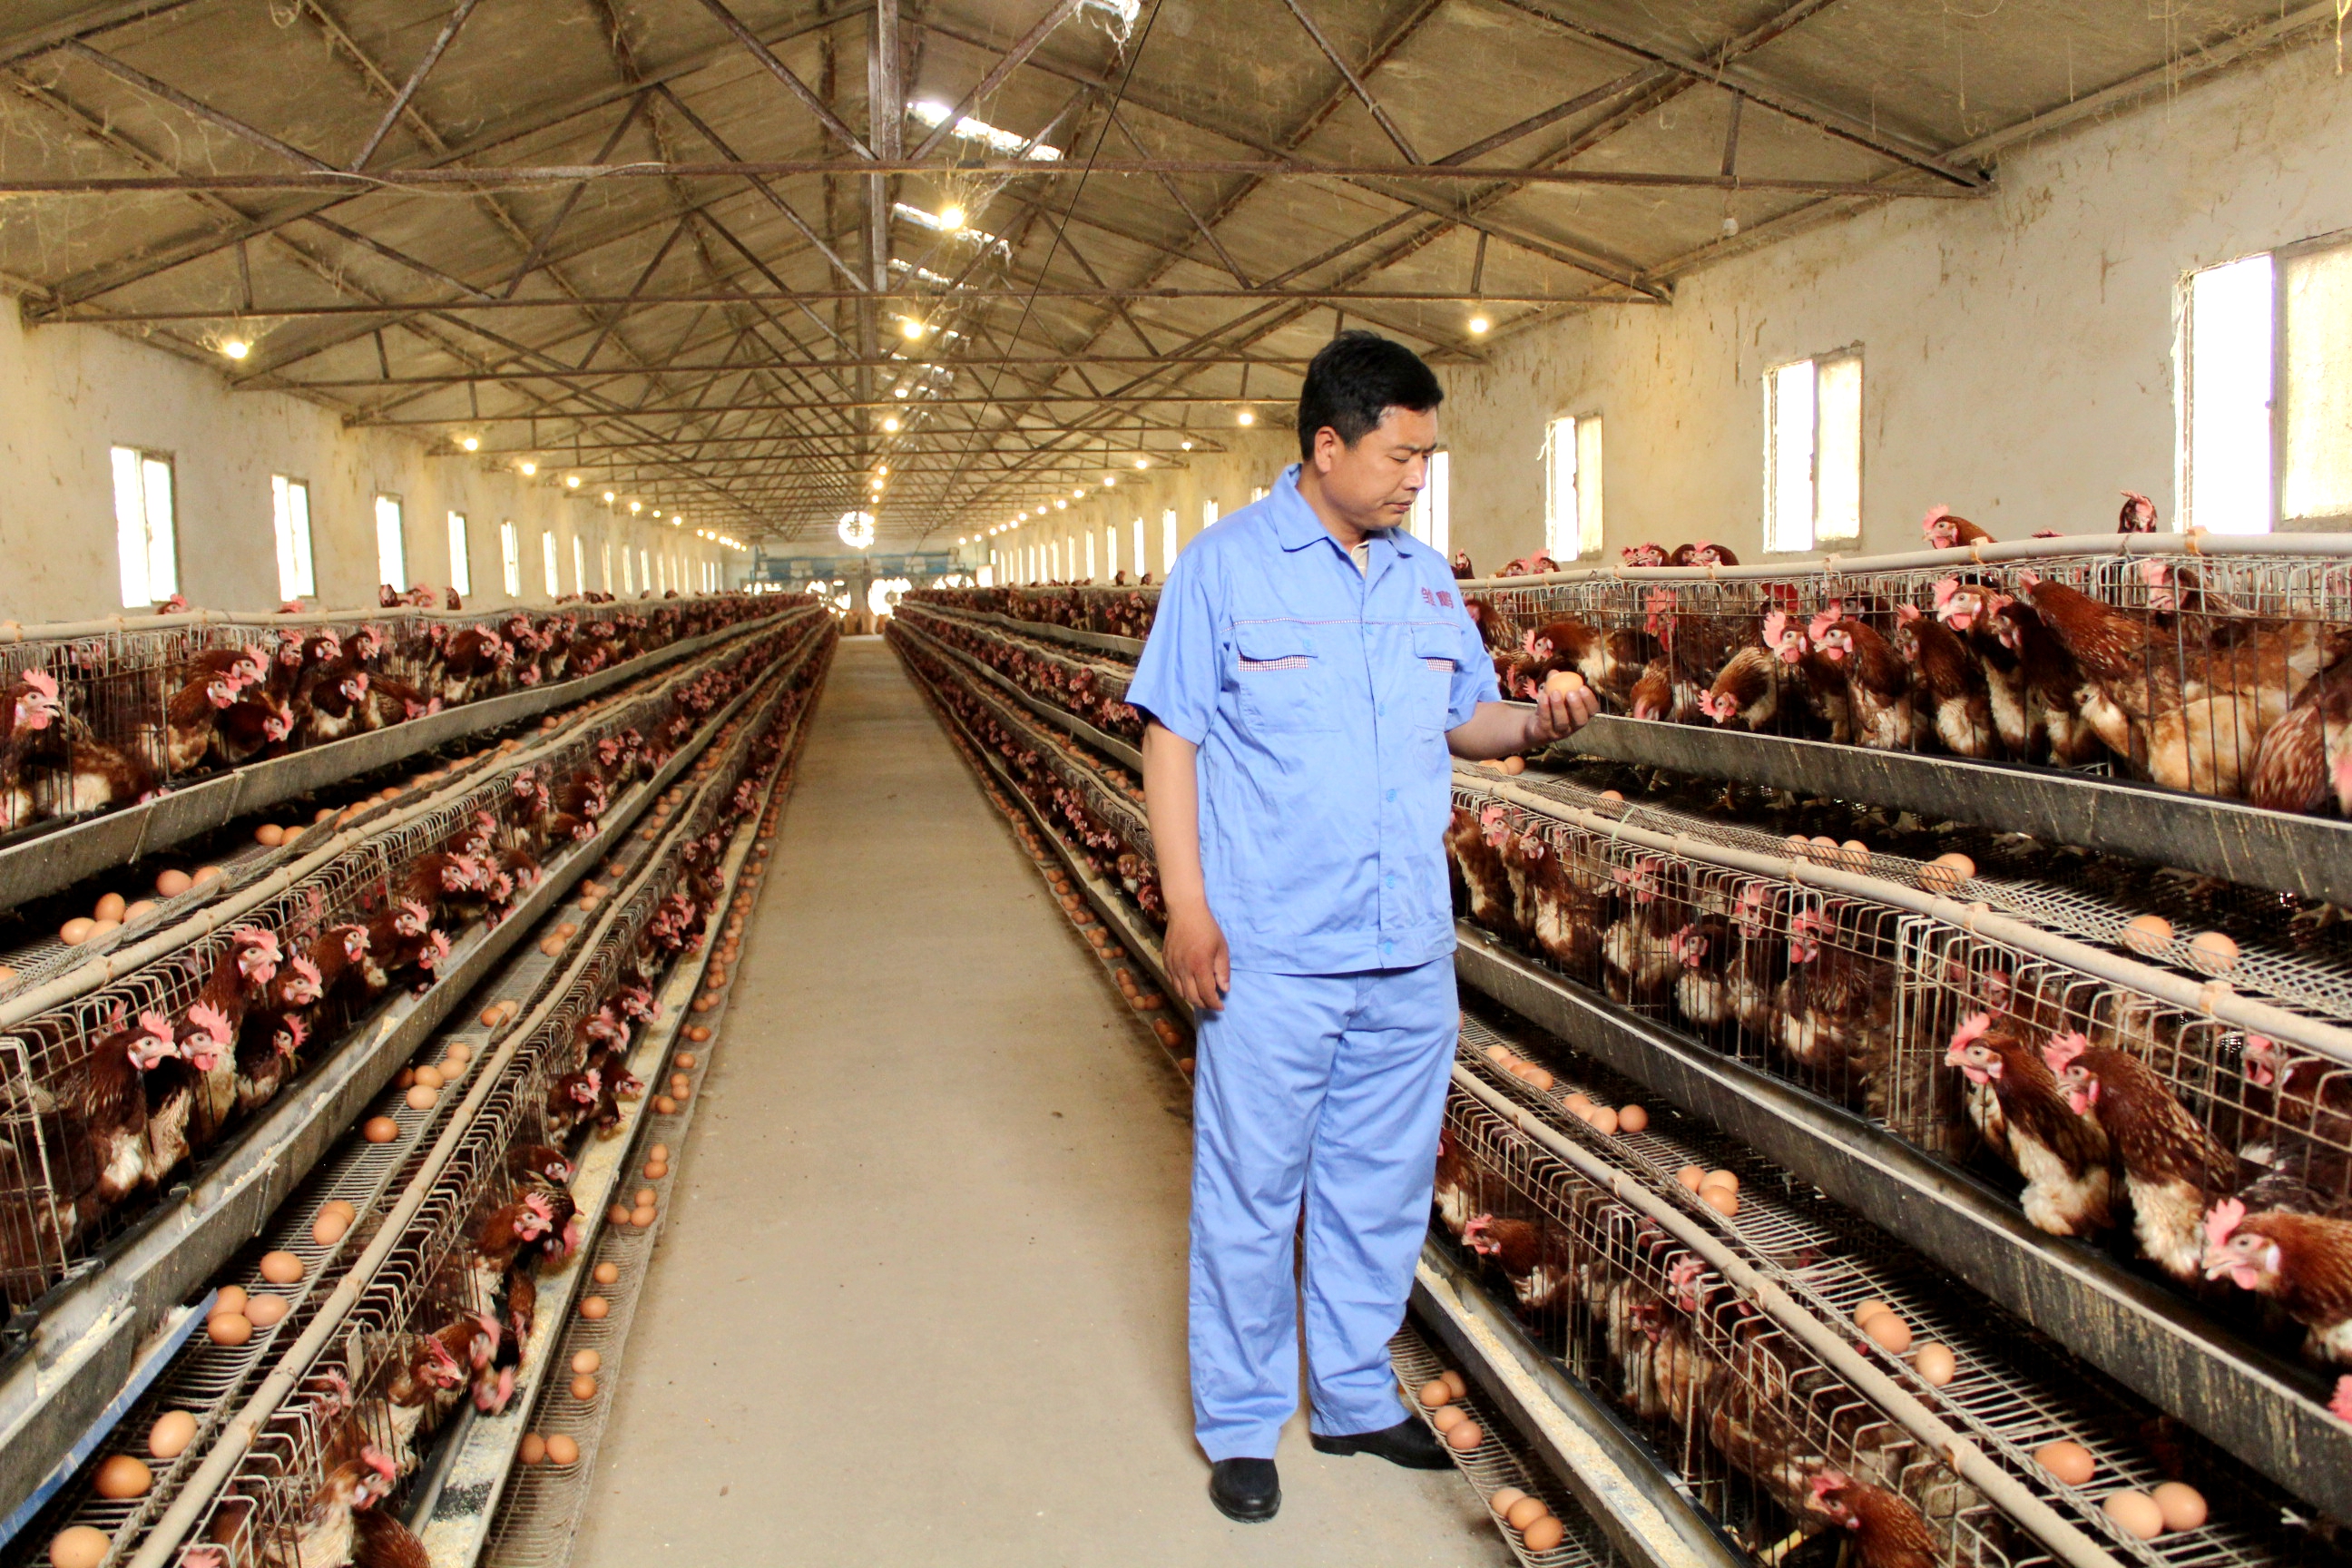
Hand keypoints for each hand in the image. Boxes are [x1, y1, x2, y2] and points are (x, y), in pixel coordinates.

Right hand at [1163, 899, 1230, 1013]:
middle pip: (1192, 997)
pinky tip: (1189, 987)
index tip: (1221, 1006)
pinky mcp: (1166, 962)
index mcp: (1200, 966)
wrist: (1185, 912)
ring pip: (1180, 993)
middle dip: (1204, 1004)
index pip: (1206, 994)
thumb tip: (1224, 989)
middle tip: (1213, 1004)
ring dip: (1192, 999)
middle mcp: (1184, 969)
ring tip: (1202, 997)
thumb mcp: (1222, 948)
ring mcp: (1173, 966)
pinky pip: (1172, 983)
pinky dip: (1181, 990)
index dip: (1214, 1004)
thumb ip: (1223, 971)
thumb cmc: (1207, 928)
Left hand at [1526, 678, 1600, 746]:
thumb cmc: (1550, 706)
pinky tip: (1543, 696)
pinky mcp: (1545, 734)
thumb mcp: (1553, 693)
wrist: (1534, 724)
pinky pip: (1546, 722)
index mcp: (1581, 715)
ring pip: (1562, 722)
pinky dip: (1545, 709)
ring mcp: (1559, 732)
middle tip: (1571, 692)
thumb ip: (1555, 683)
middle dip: (1577, 706)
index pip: (1592, 711)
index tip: (1583, 687)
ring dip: (1559, 707)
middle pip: (1580, 720)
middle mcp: (1573, 726)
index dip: (1590, 700)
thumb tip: (1554, 672)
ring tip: (1555, 692)